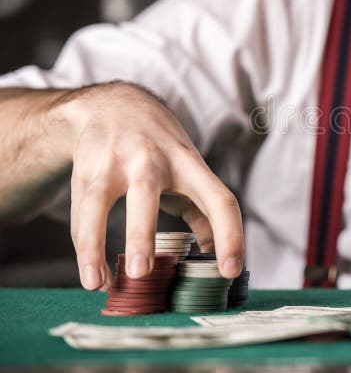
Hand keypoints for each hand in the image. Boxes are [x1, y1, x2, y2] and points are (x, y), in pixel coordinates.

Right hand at [56, 82, 243, 289]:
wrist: (116, 105)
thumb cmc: (162, 149)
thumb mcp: (190, 170)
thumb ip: (204, 211)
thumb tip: (218, 256)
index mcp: (190, 164)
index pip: (219, 199)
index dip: (229, 234)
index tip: (230, 271)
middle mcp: (152, 159)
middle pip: (147, 193)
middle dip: (142, 234)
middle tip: (141, 272)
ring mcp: (114, 162)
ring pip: (99, 202)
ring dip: (95, 244)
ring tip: (98, 282)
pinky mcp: (86, 169)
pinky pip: (81, 212)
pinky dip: (84, 246)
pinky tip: (92, 274)